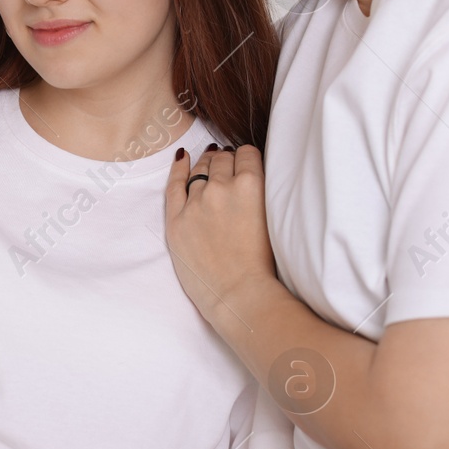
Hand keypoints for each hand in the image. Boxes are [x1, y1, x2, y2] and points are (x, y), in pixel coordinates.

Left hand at [166, 144, 276, 321]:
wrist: (239, 294)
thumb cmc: (263, 264)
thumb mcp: (274, 217)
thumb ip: (262, 192)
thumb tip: (252, 176)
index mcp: (251, 185)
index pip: (246, 153)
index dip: (246, 158)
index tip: (245, 164)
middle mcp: (221, 188)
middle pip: (222, 159)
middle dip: (226, 161)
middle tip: (229, 169)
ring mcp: (196, 203)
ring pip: (200, 170)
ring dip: (207, 165)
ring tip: (210, 163)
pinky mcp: (177, 219)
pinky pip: (174, 184)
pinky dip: (178, 168)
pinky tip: (182, 158)